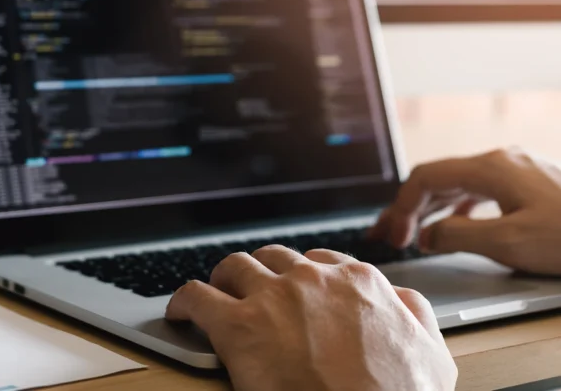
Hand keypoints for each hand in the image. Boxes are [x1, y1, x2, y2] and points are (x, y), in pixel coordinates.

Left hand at [166, 247, 456, 390]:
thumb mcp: (431, 353)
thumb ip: (414, 314)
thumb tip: (400, 299)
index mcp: (357, 282)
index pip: (320, 261)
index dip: (302, 277)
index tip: (292, 288)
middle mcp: (313, 279)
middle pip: (274, 258)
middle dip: (262, 272)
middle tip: (253, 290)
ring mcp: (274, 298)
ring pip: (234, 266)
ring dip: (224, 279)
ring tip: (218, 293)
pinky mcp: (238, 326)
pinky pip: (197, 296)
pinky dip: (184, 301)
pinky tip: (181, 312)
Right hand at [370, 148, 560, 275]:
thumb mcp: (510, 242)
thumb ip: (458, 235)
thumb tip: (426, 236)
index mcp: (490, 168)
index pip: (426, 178)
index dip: (402, 207)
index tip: (394, 237)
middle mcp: (499, 161)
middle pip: (436, 179)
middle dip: (406, 207)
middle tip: (385, 234)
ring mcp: (513, 170)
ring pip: (455, 185)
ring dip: (428, 209)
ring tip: (407, 232)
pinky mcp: (526, 184)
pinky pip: (476, 191)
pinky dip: (453, 208)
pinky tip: (449, 225)